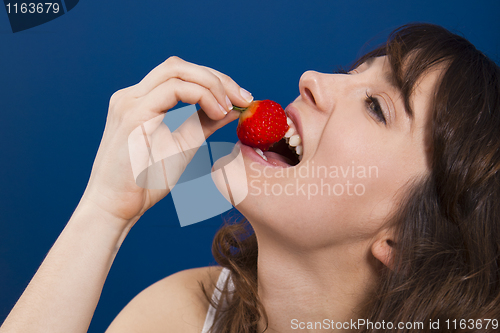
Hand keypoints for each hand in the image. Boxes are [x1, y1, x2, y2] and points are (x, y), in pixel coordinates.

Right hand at [80, 56, 252, 227]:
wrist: (116, 207)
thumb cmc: (145, 181)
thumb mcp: (184, 144)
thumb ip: (205, 122)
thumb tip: (233, 107)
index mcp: (141, 101)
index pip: (180, 74)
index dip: (214, 80)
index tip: (241, 99)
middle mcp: (132, 95)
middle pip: (179, 66)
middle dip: (217, 78)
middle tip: (244, 98)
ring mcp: (130, 101)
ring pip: (176, 70)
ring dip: (211, 84)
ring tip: (231, 106)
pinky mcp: (132, 114)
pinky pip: (174, 89)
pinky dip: (201, 95)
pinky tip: (217, 112)